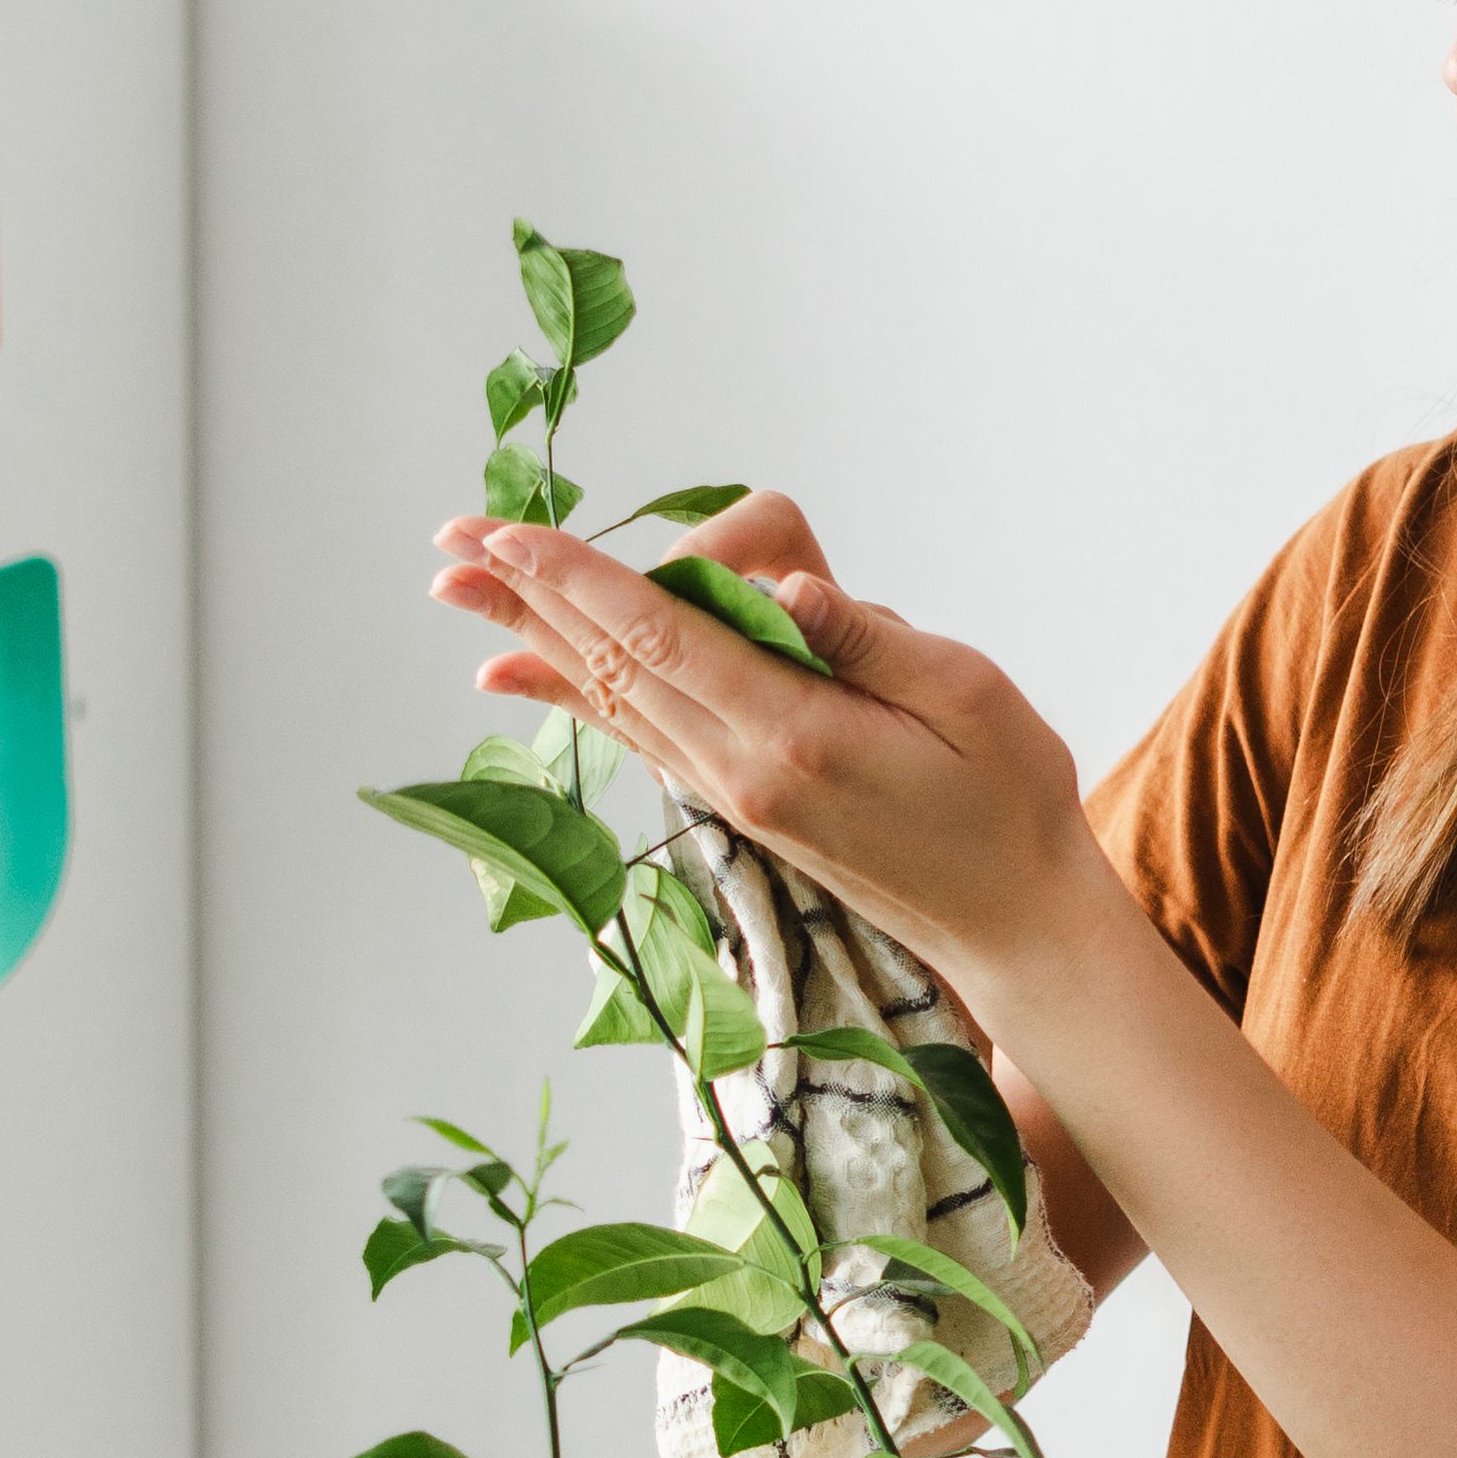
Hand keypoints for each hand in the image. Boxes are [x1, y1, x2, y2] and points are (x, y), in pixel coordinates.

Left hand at [425, 494, 1111, 991]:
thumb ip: (872, 636)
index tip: (509, 534)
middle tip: (447, 544)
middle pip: (614, 665)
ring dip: (531, 638)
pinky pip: (637, 734)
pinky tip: (516, 675)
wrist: (1009, 923)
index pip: (666, 639)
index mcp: (798, 734)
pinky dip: (572, 694)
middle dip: (527, 596)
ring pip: (612, 697)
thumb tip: (790, 584)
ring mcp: (733, 793)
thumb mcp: (969, 696)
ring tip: (459, 592)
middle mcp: (743, 771)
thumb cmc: (1009, 799)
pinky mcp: (739, 803)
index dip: (581, 580)